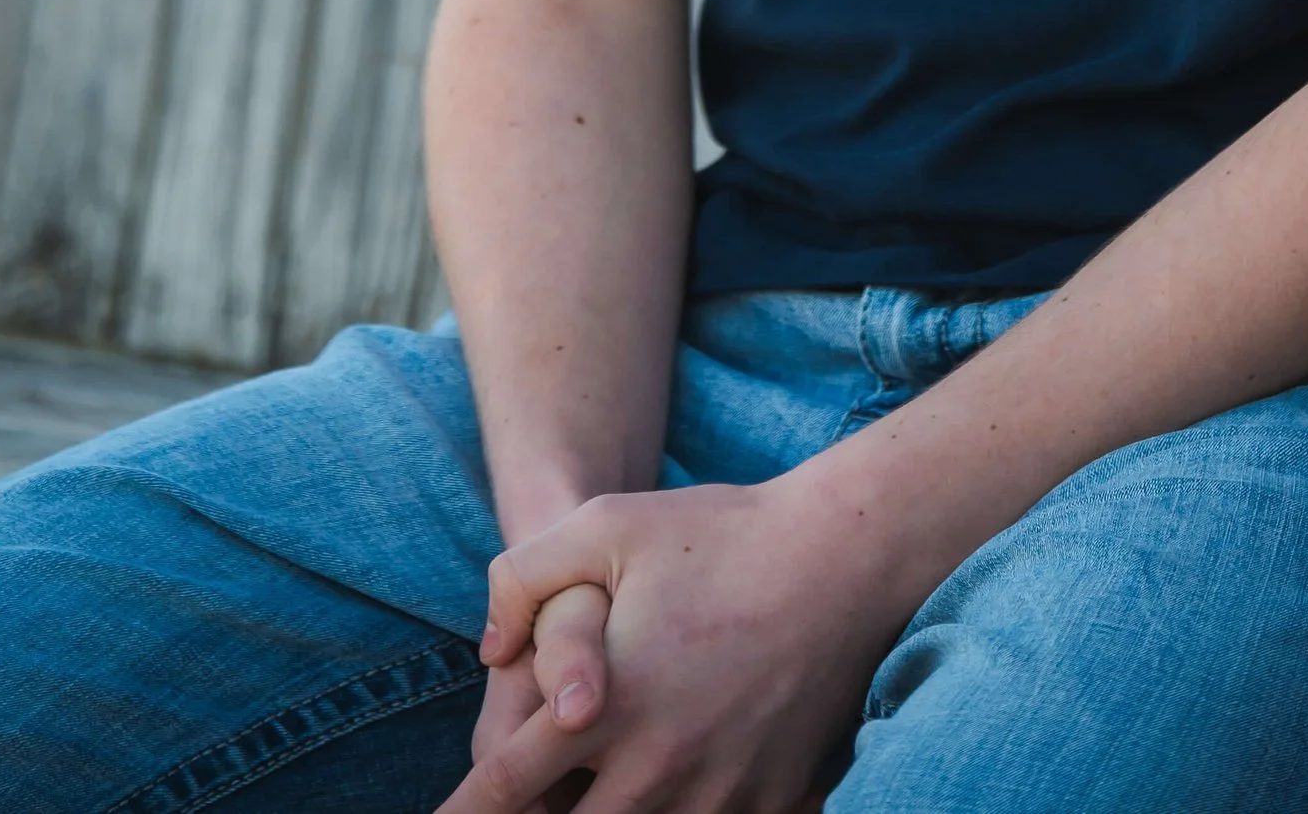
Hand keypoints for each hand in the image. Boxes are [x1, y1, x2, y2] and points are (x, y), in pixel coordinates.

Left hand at [436, 477, 902, 813]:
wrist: (843, 558)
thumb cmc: (718, 534)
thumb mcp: (607, 523)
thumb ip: (522, 577)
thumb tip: (490, 650)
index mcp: (603, 706)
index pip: (505, 789)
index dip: (464, 813)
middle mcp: (654, 766)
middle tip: (537, 790)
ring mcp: (716, 794)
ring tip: (603, 785)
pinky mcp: (769, 803)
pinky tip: (678, 781)